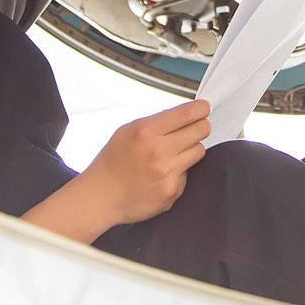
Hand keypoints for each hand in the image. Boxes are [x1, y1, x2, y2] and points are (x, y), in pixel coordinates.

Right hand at [77, 99, 212, 226]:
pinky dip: (179, 172)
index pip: (187, 113)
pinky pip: (188, 174)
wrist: (100, 196)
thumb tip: (181, 115)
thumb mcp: (127, 131)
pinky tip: (161, 174)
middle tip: (196, 128)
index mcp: (146, 132)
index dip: (200, 108)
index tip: (204, 108)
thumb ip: (155, 122)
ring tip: (172, 154)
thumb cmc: (111, 163)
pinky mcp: (172, 191)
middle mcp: (159, 151)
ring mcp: (167, 173)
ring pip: (199, 151)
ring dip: (190, 149)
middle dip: (200, 126)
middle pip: (201, 130)